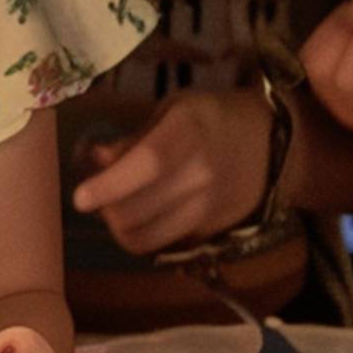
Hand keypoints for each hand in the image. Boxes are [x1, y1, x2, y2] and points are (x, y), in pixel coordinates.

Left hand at [69, 88, 274, 253]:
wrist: (273, 143)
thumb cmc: (212, 117)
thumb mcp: (174, 109)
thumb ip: (135, 138)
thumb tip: (95, 160)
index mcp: (190, 130)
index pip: (148, 165)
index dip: (110, 185)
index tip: (80, 198)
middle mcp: (202, 172)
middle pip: (139, 210)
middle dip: (106, 210)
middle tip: (98, 197)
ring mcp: (210, 205)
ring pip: (147, 237)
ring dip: (121, 229)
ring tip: (119, 209)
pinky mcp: (213, 229)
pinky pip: (164, 244)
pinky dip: (146, 235)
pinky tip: (146, 216)